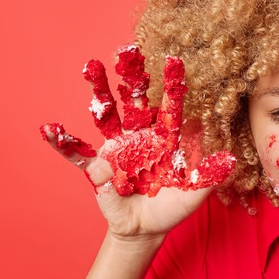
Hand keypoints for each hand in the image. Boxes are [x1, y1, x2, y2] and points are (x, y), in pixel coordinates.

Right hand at [40, 46, 234, 238]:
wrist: (144, 229)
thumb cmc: (171, 208)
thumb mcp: (193, 195)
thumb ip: (208, 176)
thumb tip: (230, 159)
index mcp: (164, 141)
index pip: (170, 110)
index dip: (171, 87)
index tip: (174, 61)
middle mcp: (139, 138)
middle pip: (135, 102)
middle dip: (132, 77)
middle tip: (129, 49)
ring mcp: (116, 150)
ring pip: (106, 116)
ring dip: (99, 92)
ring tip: (92, 66)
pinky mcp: (97, 168)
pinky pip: (77, 154)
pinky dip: (62, 142)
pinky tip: (48, 129)